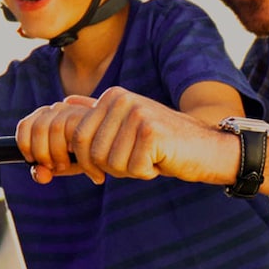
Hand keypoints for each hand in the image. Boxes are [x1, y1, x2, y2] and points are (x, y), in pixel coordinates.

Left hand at [16, 95, 105, 183]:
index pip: (25, 125)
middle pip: (38, 127)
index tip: (34, 161)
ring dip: (59, 154)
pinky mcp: (94, 115)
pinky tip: (86, 167)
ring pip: (54, 127)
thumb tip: (39, 173)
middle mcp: (60, 108)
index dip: (24, 145)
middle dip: (42, 152)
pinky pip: (75, 133)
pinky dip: (76, 155)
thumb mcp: (65, 166)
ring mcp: (77, 109)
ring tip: (71, 166)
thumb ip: (48, 169)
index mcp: (48, 116)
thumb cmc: (92, 157)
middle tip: (58, 167)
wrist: (122, 148)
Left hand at [51, 86, 238, 184]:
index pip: (77, 138)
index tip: (101, 171)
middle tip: (136, 160)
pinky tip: (161, 160)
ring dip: (131, 170)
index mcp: (111, 96)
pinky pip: (133, 168)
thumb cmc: (162, 143)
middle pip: (92, 152)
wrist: (206, 147)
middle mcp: (121, 99)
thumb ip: (95, 116)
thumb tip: (62, 104)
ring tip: (150, 157)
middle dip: (111, 167)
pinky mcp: (151, 132)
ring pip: (111, 163)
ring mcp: (137, 113)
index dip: (88, 162)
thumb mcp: (125, 125)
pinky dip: (147, 172)